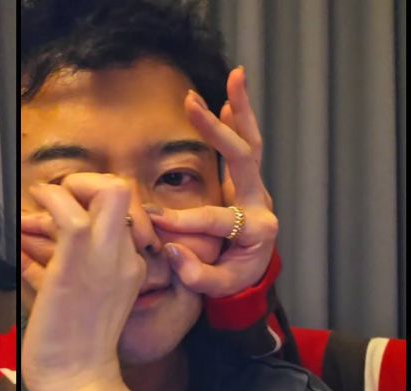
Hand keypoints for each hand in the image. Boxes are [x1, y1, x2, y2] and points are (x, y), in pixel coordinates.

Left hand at [21, 174, 145, 390]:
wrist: (77, 381)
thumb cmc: (73, 344)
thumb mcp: (82, 297)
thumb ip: (66, 263)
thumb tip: (31, 236)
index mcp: (131, 265)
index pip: (127, 210)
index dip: (98, 198)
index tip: (67, 209)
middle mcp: (126, 257)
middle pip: (125, 190)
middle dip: (90, 180)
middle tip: (62, 196)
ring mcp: (105, 260)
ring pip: (109, 192)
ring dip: (71, 185)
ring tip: (45, 199)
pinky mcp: (75, 268)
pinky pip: (71, 215)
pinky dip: (52, 199)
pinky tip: (37, 204)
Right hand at [147, 67, 277, 297]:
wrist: (251, 272)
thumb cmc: (230, 279)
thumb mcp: (215, 288)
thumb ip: (195, 274)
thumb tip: (171, 249)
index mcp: (257, 231)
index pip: (217, 219)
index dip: (184, 220)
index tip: (152, 220)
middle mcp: (261, 203)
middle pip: (244, 159)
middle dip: (217, 132)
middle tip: (192, 104)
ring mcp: (256, 189)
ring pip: (251, 143)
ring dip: (240, 110)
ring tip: (234, 78)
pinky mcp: (247, 181)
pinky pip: (247, 146)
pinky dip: (239, 121)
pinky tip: (228, 99)